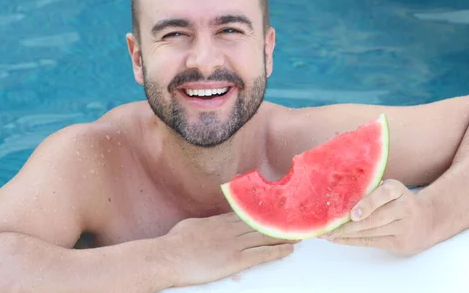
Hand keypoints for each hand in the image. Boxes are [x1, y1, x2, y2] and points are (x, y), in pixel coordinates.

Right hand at [160, 212, 295, 286]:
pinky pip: (261, 254)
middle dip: (279, 221)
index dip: (265, 212)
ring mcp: (234, 244)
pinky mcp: (235, 260)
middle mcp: (230, 229)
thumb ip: (205, 224)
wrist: (169, 257)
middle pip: (260, 223)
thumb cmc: (174, 243)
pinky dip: (277, 251)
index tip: (277, 209)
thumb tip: (208, 225)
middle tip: (296, 218)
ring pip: (265, 236)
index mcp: (220, 221)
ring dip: (284, 235)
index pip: (248, 214)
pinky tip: (289, 249)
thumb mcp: (192, 226)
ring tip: (299, 233)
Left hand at [323, 179, 435, 255]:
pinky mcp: (400, 243)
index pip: (384, 194)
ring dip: (347, 234)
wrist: (428, 220)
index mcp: (399, 190)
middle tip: (328, 227)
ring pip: (371, 232)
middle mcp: (404, 208)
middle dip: (349, 225)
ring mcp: (404, 228)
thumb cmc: (399, 201)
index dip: (368, 204)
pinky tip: (338, 240)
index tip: (352, 214)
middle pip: (375, 219)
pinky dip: (353, 241)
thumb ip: (371, 189)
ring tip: (328, 234)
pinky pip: (372, 242)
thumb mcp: (390, 189)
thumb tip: (338, 193)